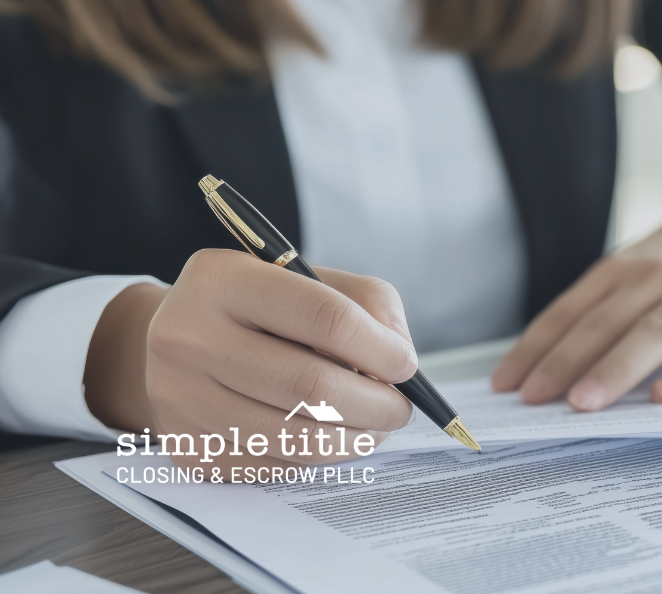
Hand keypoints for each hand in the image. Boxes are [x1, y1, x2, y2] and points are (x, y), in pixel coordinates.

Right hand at [84, 250, 416, 469]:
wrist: (173, 345)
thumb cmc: (258, 310)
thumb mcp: (308, 279)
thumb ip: (366, 304)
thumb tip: (400, 360)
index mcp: (223, 281)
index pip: (325, 317)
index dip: (380, 348)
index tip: (405, 365)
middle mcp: (189, 338)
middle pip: (312, 386)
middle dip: (376, 404)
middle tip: (400, 408)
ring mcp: (182, 399)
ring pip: (298, 438)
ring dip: (356, 439)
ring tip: (375, 425)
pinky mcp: (189, 449)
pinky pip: (277, 466)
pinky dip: (318, 457)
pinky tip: (329, 437)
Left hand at [491, 188, 661, 410]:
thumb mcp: (641, 264)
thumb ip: (605, 306)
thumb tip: (550, 362)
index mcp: (624, 267)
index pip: (570, 310)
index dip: (535, 347)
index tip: (506, 383)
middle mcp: (658, 276)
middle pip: (604, 322)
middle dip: (565, 362)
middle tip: (534, 398)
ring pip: (653, 332)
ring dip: (616, 369)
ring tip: (584, 402)